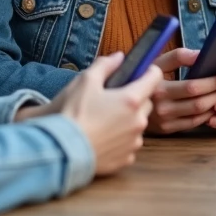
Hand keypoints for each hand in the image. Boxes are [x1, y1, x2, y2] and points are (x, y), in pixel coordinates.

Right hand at [42, 52, 160, 175]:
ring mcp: (133, 142)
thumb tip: (119, 56)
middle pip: (147, 103)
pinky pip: (129, 144)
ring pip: (138, 125)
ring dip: (129, 120)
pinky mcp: (125, 159)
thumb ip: (105, 65)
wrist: (60, 151)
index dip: (148, 72)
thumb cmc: (73, 114)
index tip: (140, 72)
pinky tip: (104, 138)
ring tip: (106, 120)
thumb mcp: (85, 81)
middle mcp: (138, 121)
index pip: (155, 77)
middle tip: (116, 98)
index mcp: (132, 100)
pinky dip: (121, 140)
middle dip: (137, 98)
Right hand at [147, 47, 215, 134]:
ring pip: (199, 115)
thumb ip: (178, 56)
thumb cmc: (144, 78)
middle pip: (199, 103)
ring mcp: (165, 122)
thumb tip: (201, 54)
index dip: (211, 81)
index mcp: (158, 89)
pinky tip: (213, 105)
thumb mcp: (156, 63)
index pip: (192, 87)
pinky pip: (193, 124)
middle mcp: (161, 109)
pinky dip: (207, 114)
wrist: (124, 103)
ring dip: (215, 104)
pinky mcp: (168, 130)